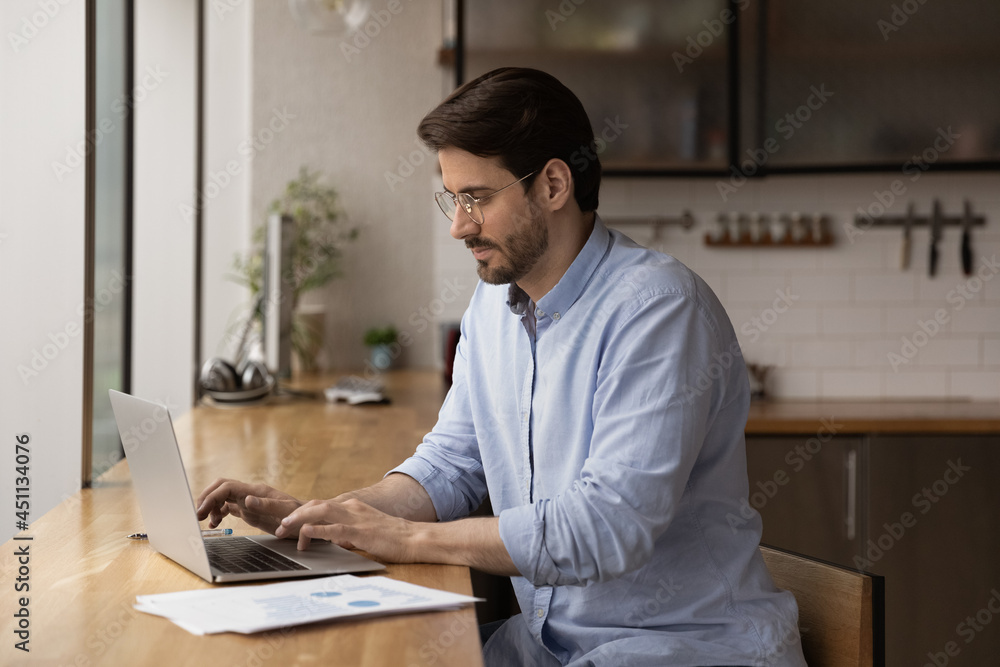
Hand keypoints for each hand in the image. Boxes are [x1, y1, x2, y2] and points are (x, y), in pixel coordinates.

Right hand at [195, 478, 301, 535]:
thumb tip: (246, 500)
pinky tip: (217, 523)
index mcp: (257, 491)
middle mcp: (251, 493)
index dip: (211, 497)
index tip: (202, 512)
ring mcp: (250, 500)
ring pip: (222, 496)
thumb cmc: (301, 516)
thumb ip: (266, 506)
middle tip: (198, 515)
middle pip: (221, 487)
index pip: (227, 487)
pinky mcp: (250, 509)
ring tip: (208, 521)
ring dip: (211, 506)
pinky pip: (229, 506)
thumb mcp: (286, 513)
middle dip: (206, 498)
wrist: (310, 520)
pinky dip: (219, 513)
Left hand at [277, 498, 420, 562]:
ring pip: (320, 511)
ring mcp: (355, 518)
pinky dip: (317, 529)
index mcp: (352, 507)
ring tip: (284, 528)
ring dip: (299, 519)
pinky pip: (334, 528)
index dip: (300, 512)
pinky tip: (305, 534)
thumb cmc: (392, 538)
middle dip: (294, 513)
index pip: (320, 505)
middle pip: (315, 504)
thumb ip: (348, 533)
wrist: (414, 538)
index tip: (286, 523)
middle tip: (278, 526)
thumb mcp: (365, 532)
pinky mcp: (360, 531)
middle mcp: (351, 508)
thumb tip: (333, 540)